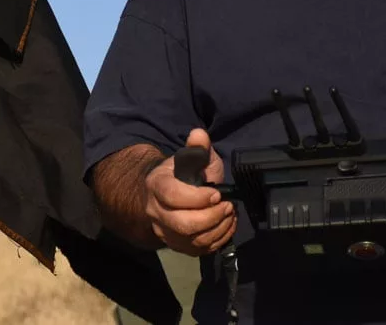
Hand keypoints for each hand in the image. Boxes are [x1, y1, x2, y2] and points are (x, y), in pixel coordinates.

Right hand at [144, 128, 236, 255]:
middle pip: (183, 224)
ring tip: (230, 214)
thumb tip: (199, 135)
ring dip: (218, 228)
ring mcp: (165, 231)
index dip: (197, 197)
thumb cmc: (183, 173)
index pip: (172, 196)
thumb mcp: (193, 156)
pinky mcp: (178, 245)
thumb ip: (198, 147)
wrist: (168, 192)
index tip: (217, 193)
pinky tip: (227, 225)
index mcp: (156, 186)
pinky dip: (218, 240)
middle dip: (211, 216)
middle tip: (228, 206)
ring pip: (193, 240)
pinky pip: (199, 249)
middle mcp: (156, 212)